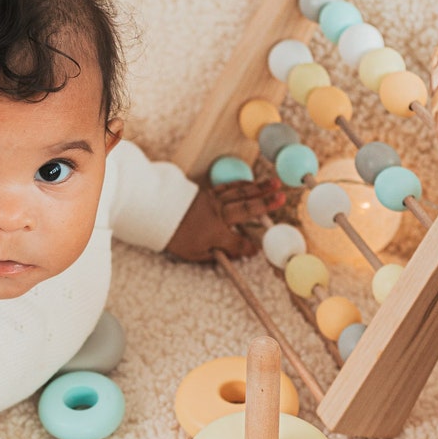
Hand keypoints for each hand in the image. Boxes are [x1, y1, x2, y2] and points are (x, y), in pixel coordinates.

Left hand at [166, 178, 285, 260]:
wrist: (154, 212)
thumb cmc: (174, 236)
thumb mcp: (193, 254)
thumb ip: (216, 255)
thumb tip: (237, 255)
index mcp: (214, 233)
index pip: (237, 242)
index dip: (247, 247)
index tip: (257, 250)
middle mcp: (217, 214)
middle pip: (245, 208)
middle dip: (265, 204)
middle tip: (283, 198)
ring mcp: (212, 200)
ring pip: (240, 193)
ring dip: (259, 189)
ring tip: (275, 184)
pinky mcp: (206, 192)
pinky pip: (228, 187)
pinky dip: (242, 185)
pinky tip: (252, 183)